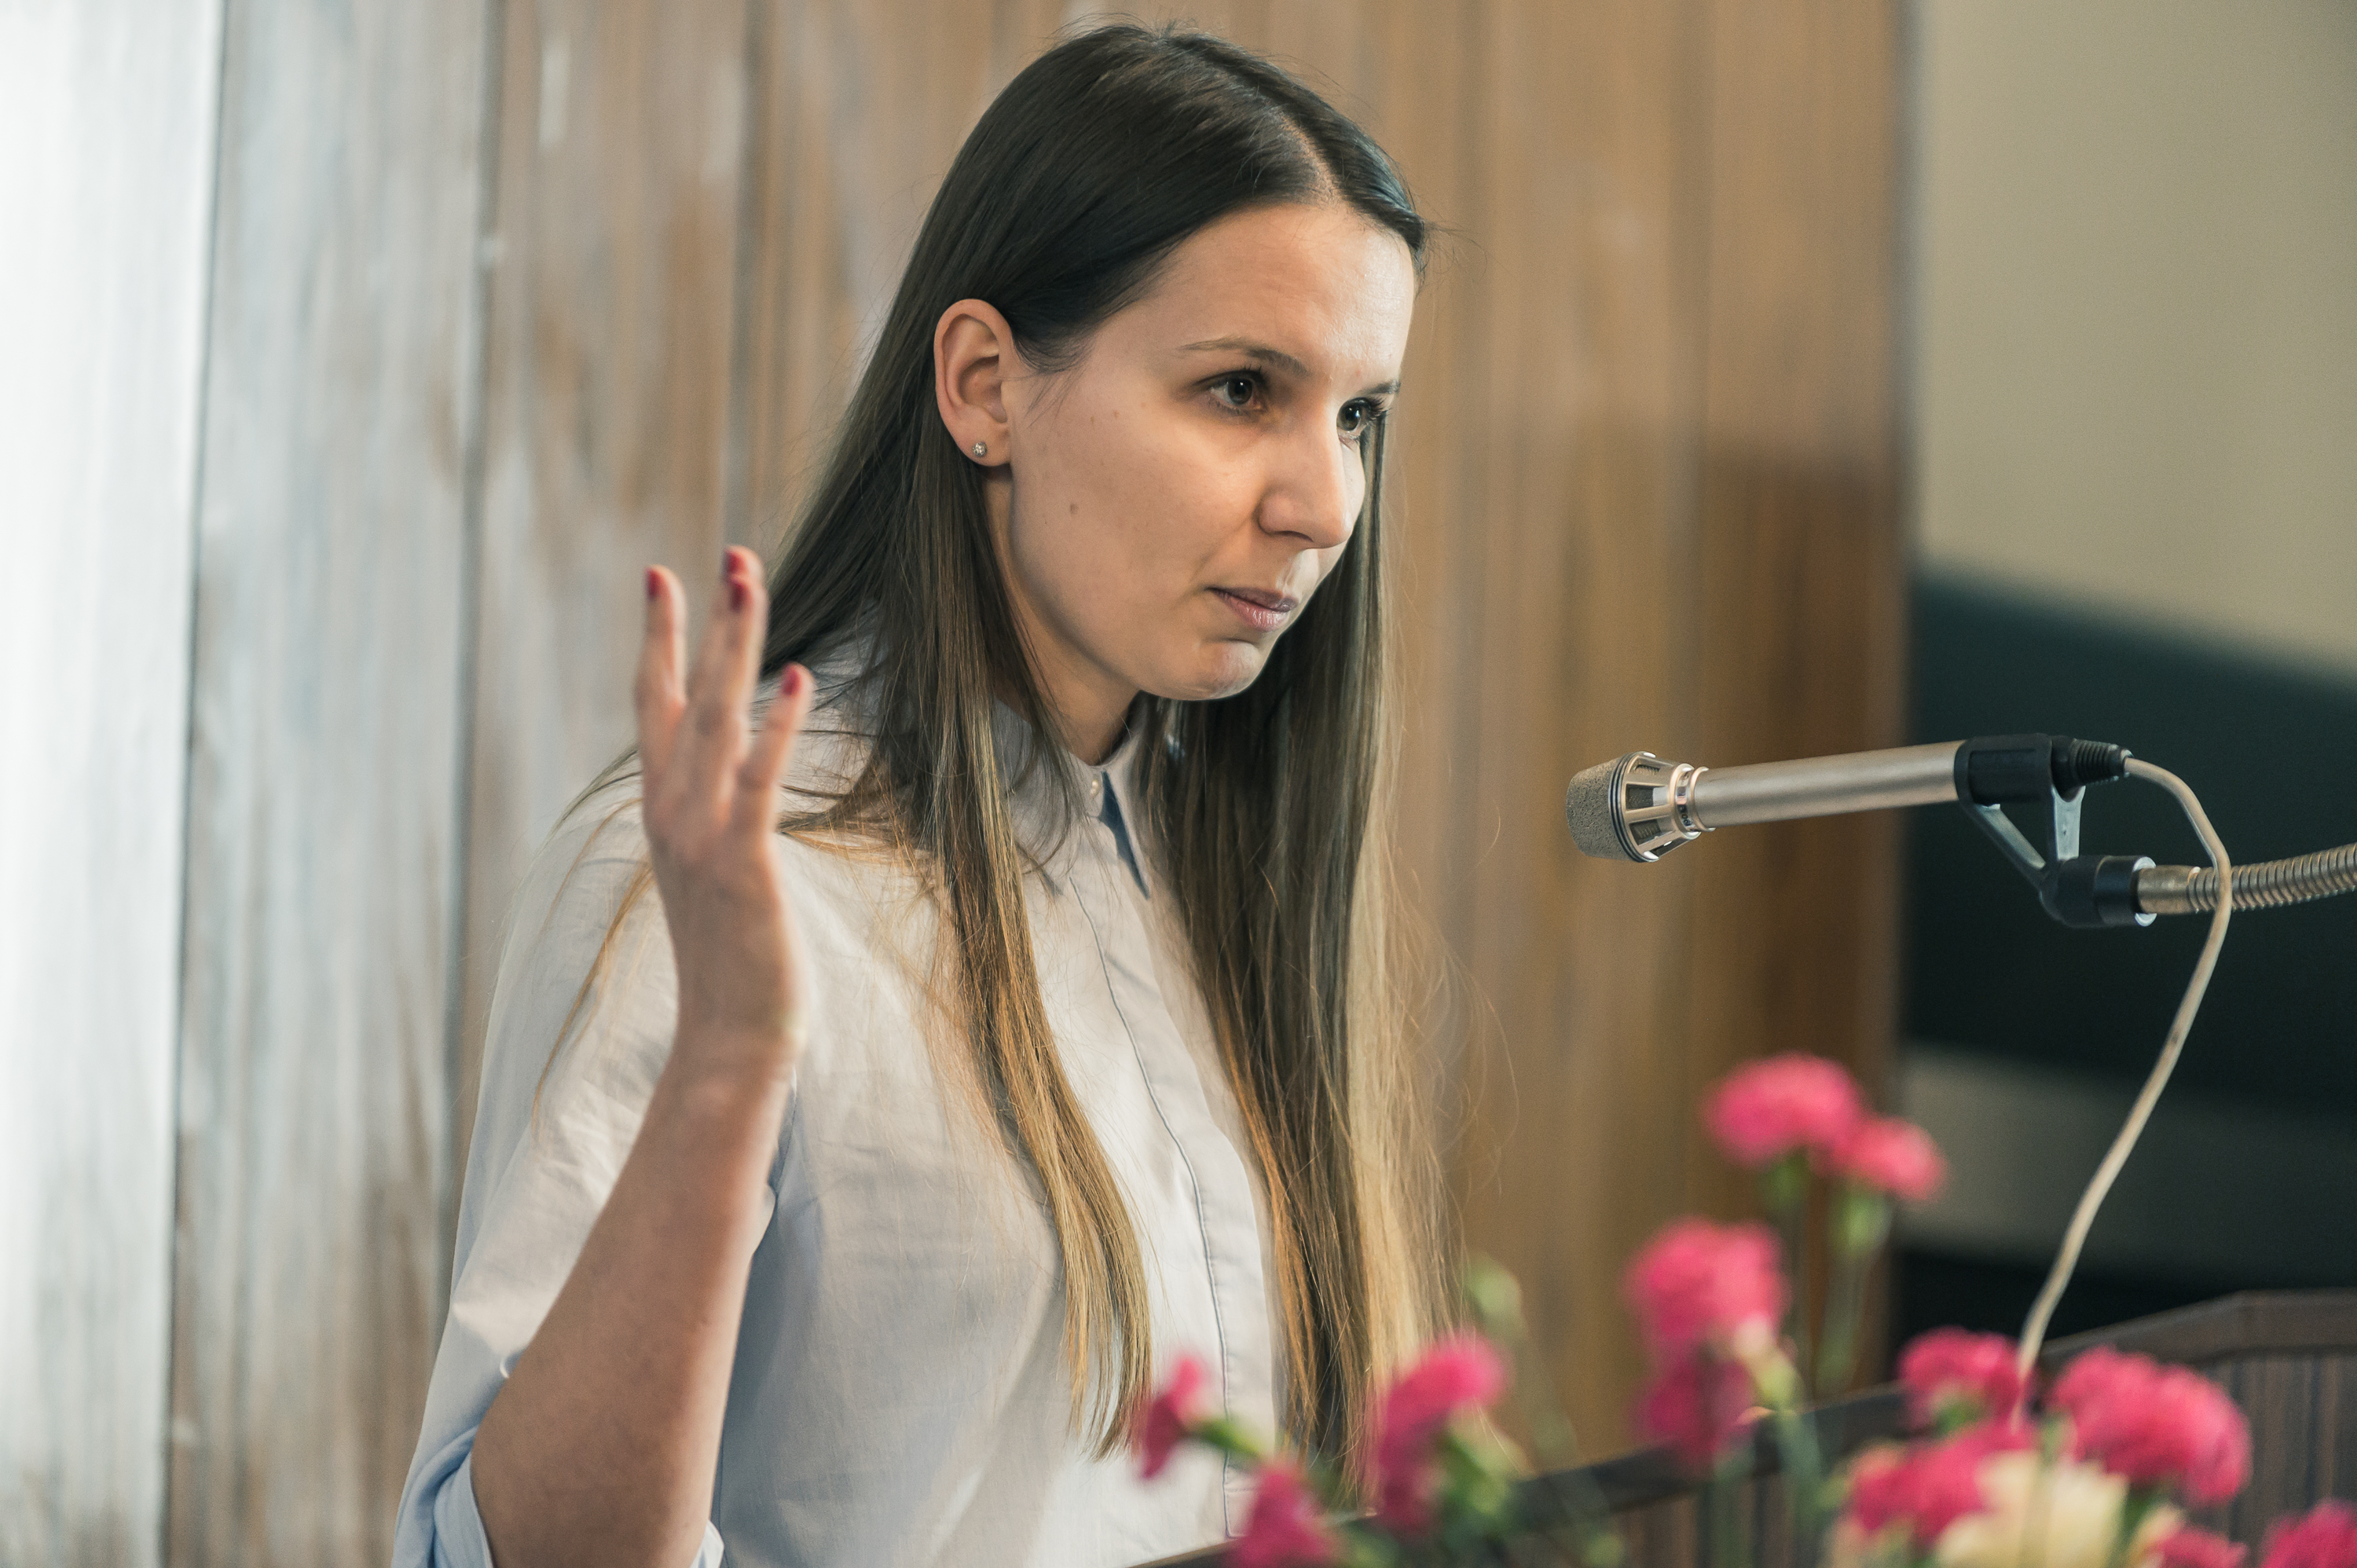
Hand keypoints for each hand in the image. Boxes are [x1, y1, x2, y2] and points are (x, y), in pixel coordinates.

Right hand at [634, 547, 814, 1085]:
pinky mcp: (743, 863)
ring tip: (749, 582)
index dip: (657, 639)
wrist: (731, 1036)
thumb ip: (713, 817)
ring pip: (716, 720)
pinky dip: (778, 727)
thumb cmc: (734, 958)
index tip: (662, 573)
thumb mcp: (713, 873)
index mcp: (664, 809)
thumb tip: (730, 777)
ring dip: (734, 648)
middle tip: (727, 553)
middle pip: (683, 695)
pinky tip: (799, 679)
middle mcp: (672, 811)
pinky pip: (760, 780)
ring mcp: (702, 836)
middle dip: (703, 621)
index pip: (652, 705)